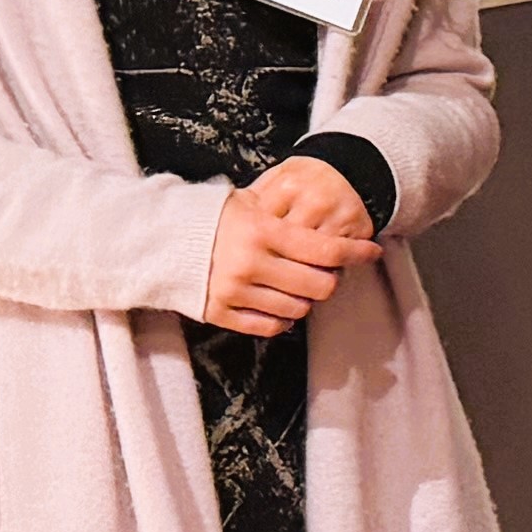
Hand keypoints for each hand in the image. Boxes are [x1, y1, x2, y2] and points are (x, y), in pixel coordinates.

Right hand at [199, 159, 377, 337]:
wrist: (160, 239)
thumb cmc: (212, 218)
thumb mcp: (248, 203)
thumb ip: (286, 215)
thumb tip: (332, 226)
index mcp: (262, 232)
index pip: (327, 250)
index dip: (357, 253)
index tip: (371, 252)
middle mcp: (250, 263)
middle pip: (319, 286)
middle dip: (330, 280)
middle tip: (327, 273)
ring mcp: (234, 291)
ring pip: (298, 310)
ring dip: (306, 301)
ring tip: (298, 286)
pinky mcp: (219, 312)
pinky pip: (269, 328)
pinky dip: (282, 320)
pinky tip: (279, 304)